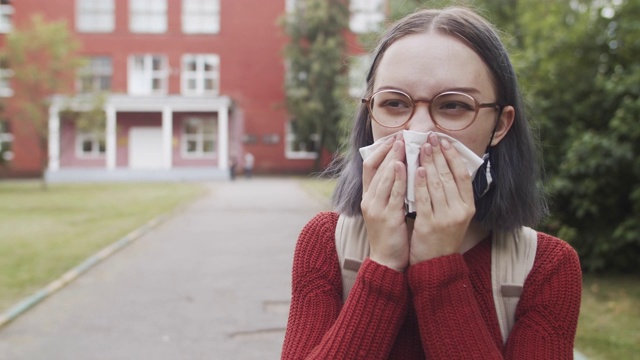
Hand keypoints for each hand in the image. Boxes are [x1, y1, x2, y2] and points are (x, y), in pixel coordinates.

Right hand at [361, 134, 408, 271]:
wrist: (387, 261)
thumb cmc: (390, 234)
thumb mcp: (387, 208)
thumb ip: (391, 190)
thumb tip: (402, 168)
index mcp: (367, 197)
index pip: (369, 166)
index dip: (380, 150)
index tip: (394, 138)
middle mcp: (368, 200)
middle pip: (375, 167)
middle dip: (389, 150)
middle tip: (402, 135)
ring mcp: (375, 208)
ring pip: (383, 177)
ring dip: (394, 158)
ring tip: (404, 143)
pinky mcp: (386, 217)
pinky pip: (392, 193)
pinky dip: (397, 178)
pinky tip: (404, 165)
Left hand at [410, 134, 474, 263]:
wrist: (436, 264)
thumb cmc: (443, 236)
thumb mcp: (455, 215)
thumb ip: (453, 194)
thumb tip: (448, 165)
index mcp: (468, 207)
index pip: (462, 175)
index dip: (454, 156)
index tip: (445, 141)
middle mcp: (459, 211)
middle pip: (449, 176)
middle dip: (438, 154)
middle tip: (430, 138)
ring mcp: (444, 218)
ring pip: (436, 184)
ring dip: (428, 163)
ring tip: (421, 147)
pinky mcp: (429, 224)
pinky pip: (423, 198)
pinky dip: (420, 182)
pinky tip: (417, 169)